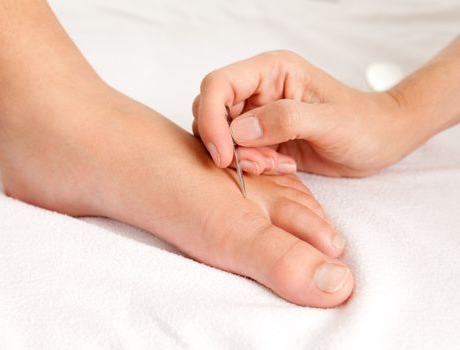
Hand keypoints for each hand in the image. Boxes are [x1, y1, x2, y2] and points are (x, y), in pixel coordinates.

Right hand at [193, 51, 417, 176]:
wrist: (380, 141)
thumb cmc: (364, 124)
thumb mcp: (331, 121)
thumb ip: (286, 120)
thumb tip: (240, 130)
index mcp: (271, 71)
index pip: (218, 85)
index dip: (211, 118)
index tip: (224, 154)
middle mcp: (258, 89)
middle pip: (213, 113)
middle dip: (228, 145)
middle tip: (260, 164)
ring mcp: (258, 114)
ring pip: (223, 137)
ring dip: (242, 158)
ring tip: (277, 164)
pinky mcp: (261, 137)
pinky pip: (238, 152)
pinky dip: (251, 165)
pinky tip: (281, 166)